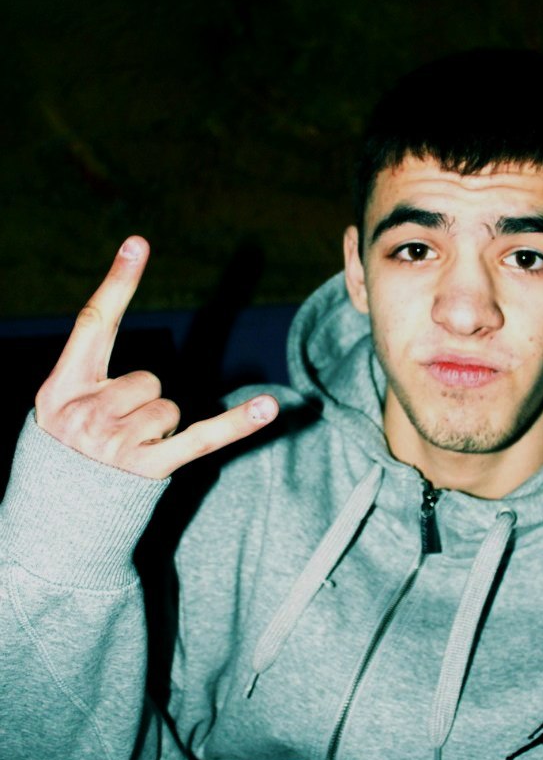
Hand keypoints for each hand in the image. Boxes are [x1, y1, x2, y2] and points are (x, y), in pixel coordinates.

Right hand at [35, 236, 278, 477]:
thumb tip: (138, 357)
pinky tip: (269, 408)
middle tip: (117, 432)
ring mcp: (117, 442)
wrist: (55, 516)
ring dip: (159, 428)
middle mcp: (87, 411)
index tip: (139, 243)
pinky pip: (203, 437)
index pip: (94, 322)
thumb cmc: (66, 452)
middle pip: (149, 378)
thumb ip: (93, 375)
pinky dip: (236, 424)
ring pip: (169, 408)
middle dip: (143, 402)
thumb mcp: (62, 407)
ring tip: (128, 452)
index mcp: (62, 386)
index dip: (118, 282)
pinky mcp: (149, 468)